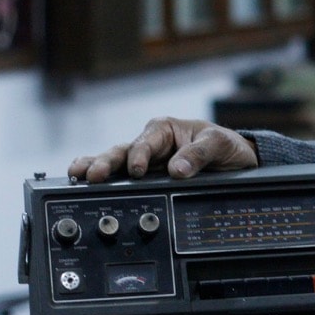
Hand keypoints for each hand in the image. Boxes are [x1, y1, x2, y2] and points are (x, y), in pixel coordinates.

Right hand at [67, 116, 258, 182]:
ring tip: (78, 176)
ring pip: (116, 166)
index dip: (139, 155)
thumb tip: (177, 171)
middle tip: (92, 175)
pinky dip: (106, 183)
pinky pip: (123, 180)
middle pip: (121, 152)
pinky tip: (85, 185)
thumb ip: (199, 155)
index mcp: (164, 130)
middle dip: (106, 163)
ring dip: (97, 170)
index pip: (146, 142)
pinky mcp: (147, 180)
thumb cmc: (225, 146)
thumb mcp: (218, 145)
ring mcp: (145, 164)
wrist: (235, 162)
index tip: (137, 170)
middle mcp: (150, 145)